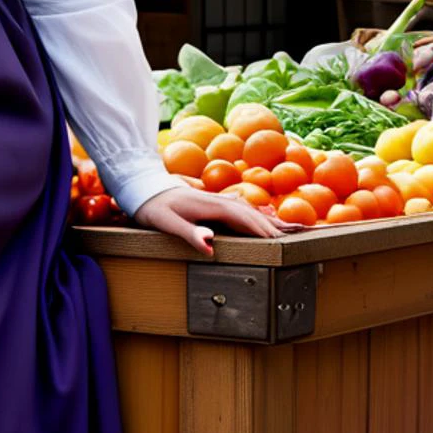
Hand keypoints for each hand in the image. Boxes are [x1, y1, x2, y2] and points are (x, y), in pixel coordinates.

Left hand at [132, 183, 297, 255]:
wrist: (142, 187)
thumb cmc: (153, 208)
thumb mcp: (167, 223)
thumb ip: (189, 234)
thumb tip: (211, 245)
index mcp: (210, 206)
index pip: (243, 218)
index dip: (262, 230)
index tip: (279, 243)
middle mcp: (216, 200)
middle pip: (250, 213)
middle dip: (270, 227)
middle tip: (291, 242)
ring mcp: (215, 199)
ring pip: (246, 209)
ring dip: (265, 220)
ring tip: (283, 233)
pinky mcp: (211, 201)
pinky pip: (238, 208)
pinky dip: (253, 215)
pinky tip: (259, 220)